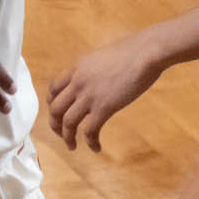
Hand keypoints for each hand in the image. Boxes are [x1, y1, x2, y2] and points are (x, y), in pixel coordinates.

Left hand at [46, 31, 164, 150]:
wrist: (147, 52)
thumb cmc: (134, 51)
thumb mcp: (104, 56)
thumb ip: (95, 68)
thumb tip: (98, 78)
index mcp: (77, 67)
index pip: (53, 88)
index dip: (52, 104)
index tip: (57, 113)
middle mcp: (78, 81)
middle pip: (55, 109)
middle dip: (55, 125)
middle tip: (61, 134)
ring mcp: (89, 95)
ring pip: (67, 123)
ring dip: (67, 138)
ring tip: (72, 146)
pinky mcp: (104, 107)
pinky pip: (90, 131)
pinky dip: (90, 142)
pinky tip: (96, 147)